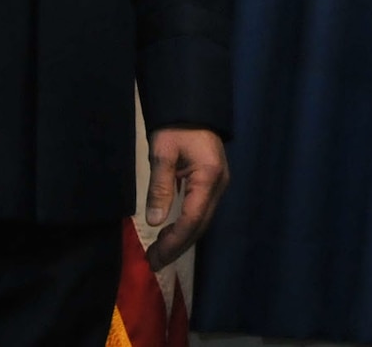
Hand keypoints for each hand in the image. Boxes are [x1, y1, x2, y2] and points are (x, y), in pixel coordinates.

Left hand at [142, 126, 228, 269]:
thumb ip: (159, 187)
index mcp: (208, 177)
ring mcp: (218, 185)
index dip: (174, 241)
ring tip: (158, 252)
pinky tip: (169, 232)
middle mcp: (218, 185)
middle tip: (153, 262)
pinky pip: (201, 212)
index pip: (192, 219)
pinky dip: (186, 227)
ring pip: (202, 221)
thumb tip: (155, 221)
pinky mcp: (213, 184)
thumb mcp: (163, 153)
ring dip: (181, 238)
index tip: (154, 257)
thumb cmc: (175, 128)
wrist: (192, 108)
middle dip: (177, 246)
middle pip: (200, 225)